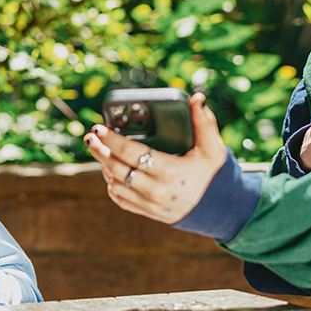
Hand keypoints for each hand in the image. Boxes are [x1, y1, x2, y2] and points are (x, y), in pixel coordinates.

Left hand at [85, 92, 225, 223]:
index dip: (112, 140)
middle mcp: (156, 190)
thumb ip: (204, 122)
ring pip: (115, 184)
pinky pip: (120, 198)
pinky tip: (108, 169)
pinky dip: (111, 183)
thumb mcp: (213, 148)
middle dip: (100, 150)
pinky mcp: (147, 212)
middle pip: (117, 169)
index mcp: (170, 172)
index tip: (100, 128)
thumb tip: (196, 98)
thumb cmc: (213, 174)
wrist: (219, 209)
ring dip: (103, 165)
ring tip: (98, 149)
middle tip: (91, 136)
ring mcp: (150, 204)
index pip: (132, 154)